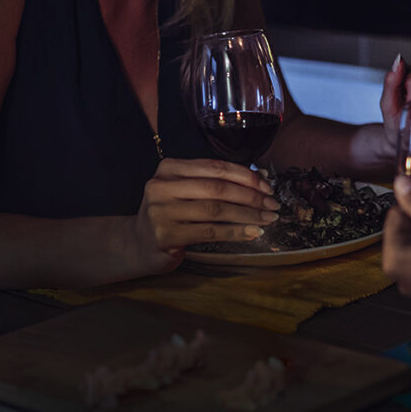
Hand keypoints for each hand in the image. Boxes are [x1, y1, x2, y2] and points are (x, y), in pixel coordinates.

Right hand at [133, 158, 280, 272]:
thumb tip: (262, 177)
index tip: (268, 186)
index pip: (216, 167)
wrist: (137, 244)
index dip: (246, 176)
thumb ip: (218, 182)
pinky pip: (210, 231)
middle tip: (272, 204)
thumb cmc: (171, 214)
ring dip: (248, 215)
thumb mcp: (188, 192)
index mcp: (169, 168)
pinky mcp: (166, 235)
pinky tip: (252, 232)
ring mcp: (162, 211)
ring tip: (267, 219)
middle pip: (218, 188)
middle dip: (251, 196)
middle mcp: (162, 186)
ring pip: (216, 210)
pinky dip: (235, 231)